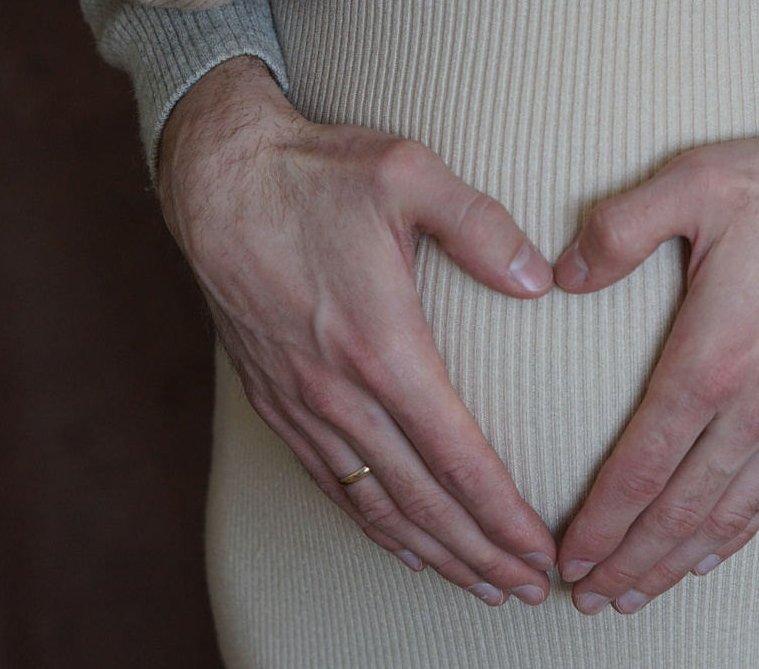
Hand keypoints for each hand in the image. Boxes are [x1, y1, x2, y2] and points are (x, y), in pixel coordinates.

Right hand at [157, 57, 558, 605]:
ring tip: (479, 582)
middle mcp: (337, 391)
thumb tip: (541, 279)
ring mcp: (300, 402)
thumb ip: (482, 226)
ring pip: (373, 503)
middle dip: (479, 553)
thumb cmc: (316, 171)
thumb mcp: (409, 173)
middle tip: (528, 588)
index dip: (502, 516)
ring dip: (432, 551)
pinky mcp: (274, 399)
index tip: (542, 552)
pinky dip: (372, 524)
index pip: (456, 459)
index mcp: (381, 346)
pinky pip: (329, 482)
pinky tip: (402, 542)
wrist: (215, 175)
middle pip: (421, 501)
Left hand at [550, 65, 758, 613]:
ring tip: (641, 590)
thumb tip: (559, 274)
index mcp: (712, 357)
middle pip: (682, 508)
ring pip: (732, 511)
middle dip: (631, 559)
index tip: (568, 556)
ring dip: (681, 558)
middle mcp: (757, 404)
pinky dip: (744, 530)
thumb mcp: (693, 182)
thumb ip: (616, 228)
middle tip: (589, 597)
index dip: (601, 521)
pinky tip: (718, 548)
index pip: (642, 464)